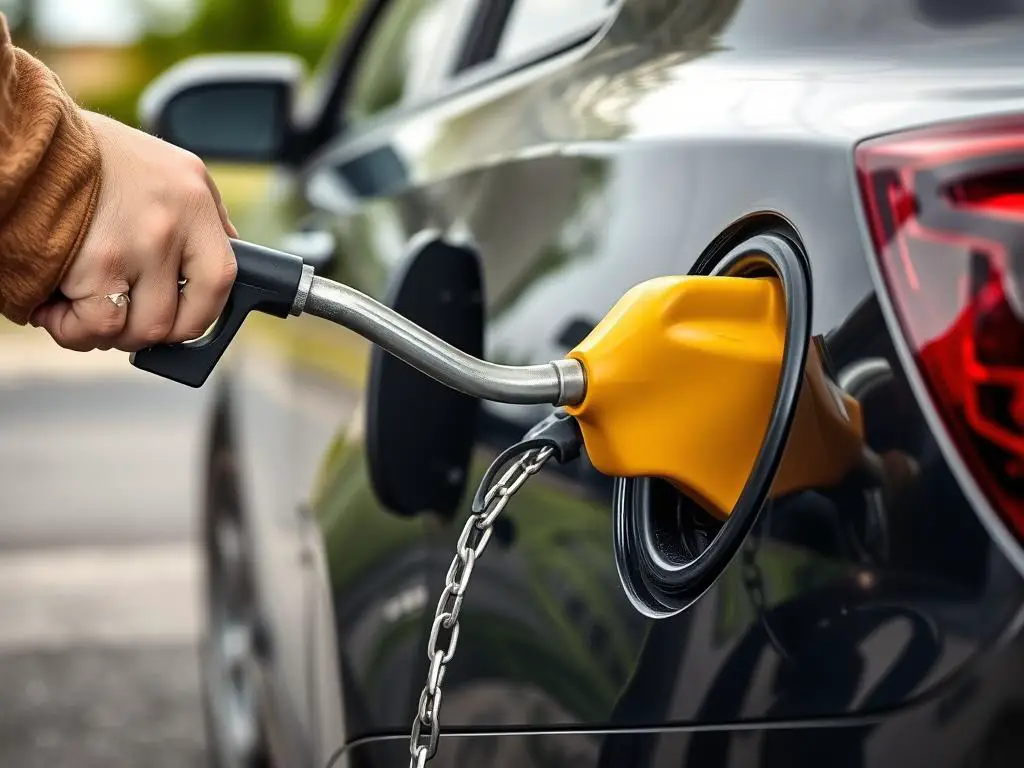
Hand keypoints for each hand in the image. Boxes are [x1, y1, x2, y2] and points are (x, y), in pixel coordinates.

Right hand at [29, 111, 238, 351]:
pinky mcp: (93, 264)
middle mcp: (170, 226)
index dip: (201, 315)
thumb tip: (224, 265)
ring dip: (108, 332)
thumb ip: (203, 218)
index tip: (179, 320)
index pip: (222, 283)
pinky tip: (56, 307)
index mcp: (194, 202)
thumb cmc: (98, 157)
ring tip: (83, 305)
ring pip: (138, 331)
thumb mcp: (171, 171)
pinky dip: (74, 329)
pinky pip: (97, 325)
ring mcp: (133, 246)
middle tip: (118, 311)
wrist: (30, 138)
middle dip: (144, 331)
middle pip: (176, 321)